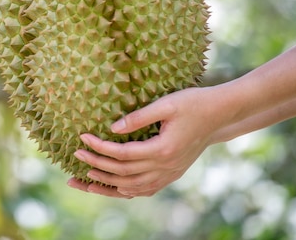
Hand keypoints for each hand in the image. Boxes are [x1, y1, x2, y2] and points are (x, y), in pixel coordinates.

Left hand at [68, 87, 218, 196]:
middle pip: (123, 173)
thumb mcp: (166, 104)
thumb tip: (112, 128)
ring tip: (85, 180)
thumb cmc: (193, 103)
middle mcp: (165, 167)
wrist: (219, 115)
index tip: (82, 138)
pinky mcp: (173, 174)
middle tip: (76, 156)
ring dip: (107, 184)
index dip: (99, 147)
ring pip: (133, 187)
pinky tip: (114, 188)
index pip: (122, 154)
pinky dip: (128, 191)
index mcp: (162, 149)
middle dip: (97, 166)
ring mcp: (170, 173)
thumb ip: (139, 117)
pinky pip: (146, 189)